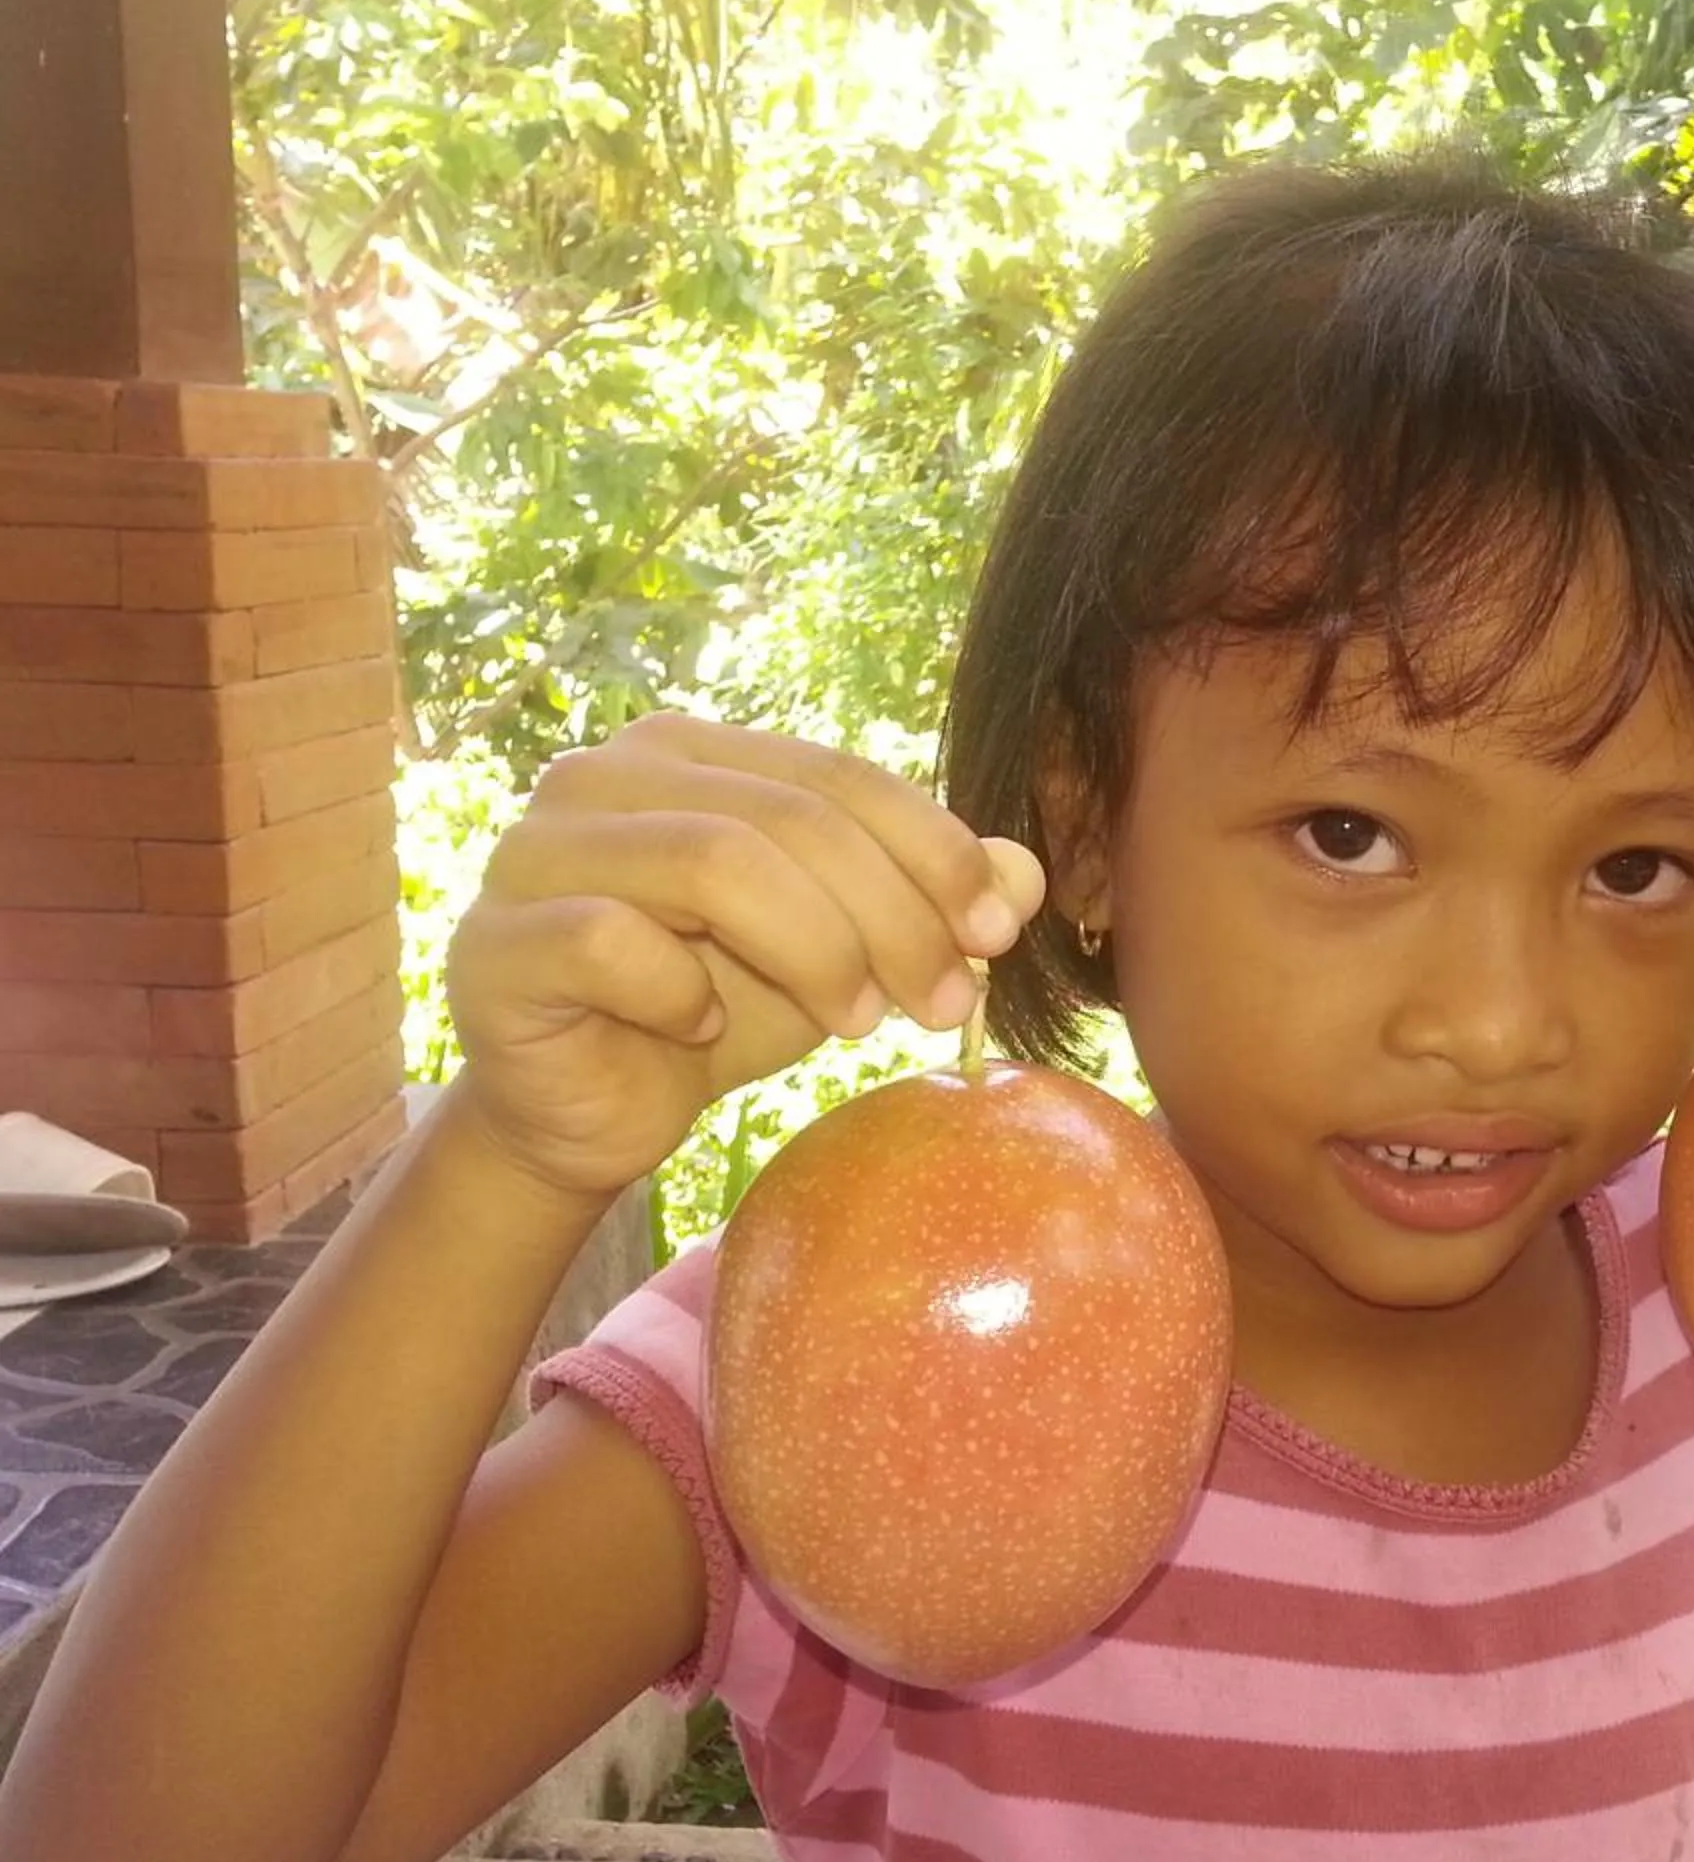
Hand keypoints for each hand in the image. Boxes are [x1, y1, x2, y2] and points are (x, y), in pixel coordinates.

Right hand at [445, 713, 1044, 1200]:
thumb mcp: (844, 951)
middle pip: (788, 819)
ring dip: (813, 950)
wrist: (593, 1110)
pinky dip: (682, 992)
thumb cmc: (716, 1007)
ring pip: (713, 862)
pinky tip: (700, 1029)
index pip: (837, 776)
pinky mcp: (496, 941)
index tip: (998, 933)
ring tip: (854, 1022)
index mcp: (690, 751)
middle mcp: (602, 774)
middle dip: (890, 914)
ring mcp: (535, 850)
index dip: (932, 849)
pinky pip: (613, 942)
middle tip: (941, 1003)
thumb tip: (1028, 872)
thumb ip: (925, 902)